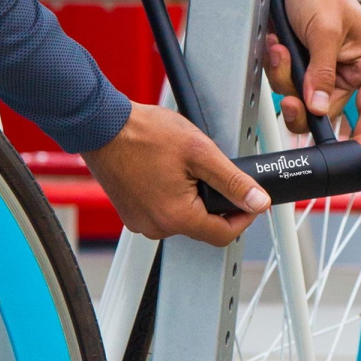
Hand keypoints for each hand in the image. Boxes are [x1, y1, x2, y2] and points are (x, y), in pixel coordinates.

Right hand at [81, 102, 270, 245]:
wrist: (103, 125)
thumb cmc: (143, 134)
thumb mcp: (200, 152)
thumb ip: (232, 181)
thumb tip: (257, 201)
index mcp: (175, 217)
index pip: (224, 235)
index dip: (243, 217)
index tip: (249, 201)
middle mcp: (156, 226)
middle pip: (203, 226)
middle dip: (216, 202)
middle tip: (214, 172)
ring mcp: (140, 221)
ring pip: (183, 218)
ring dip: (193, 198)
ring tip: (186, 168)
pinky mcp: (132, 212)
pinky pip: (163, 211)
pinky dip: (173, 195)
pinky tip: (168, 171)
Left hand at [268, 0, 360, 146]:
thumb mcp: (326, 30)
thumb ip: (323, 71)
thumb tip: (318, 107)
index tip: (356, 156)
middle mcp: (347, 73)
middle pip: (325, 111)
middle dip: (303, 101)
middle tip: (290, 96)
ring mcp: (321, 73)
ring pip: (300, 100)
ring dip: (285, 78)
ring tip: (281, 50)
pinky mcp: (299, 68)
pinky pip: (284, 84)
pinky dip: (276, 68)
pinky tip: (276, 45)